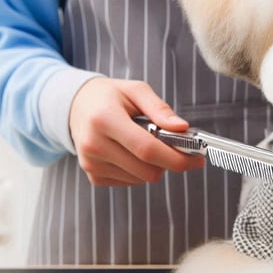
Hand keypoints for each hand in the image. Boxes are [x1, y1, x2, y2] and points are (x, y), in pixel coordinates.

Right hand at [69, 78, 204, 185]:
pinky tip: (132, 152)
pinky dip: (139, 171)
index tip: (196, 159)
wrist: (76, 106)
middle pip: (147, 170)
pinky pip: (130, 182)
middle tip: (177, 148)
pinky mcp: (93, 176)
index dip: (177, 158)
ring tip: (146, 143)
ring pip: (141, 179)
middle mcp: (94, 145)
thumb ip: (160, 109)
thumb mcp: (136, 90)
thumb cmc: (109, 96)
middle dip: (170, 163)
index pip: (147, 149)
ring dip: (154, 166)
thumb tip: (182, 128)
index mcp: (105, 119)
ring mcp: (91, 164)